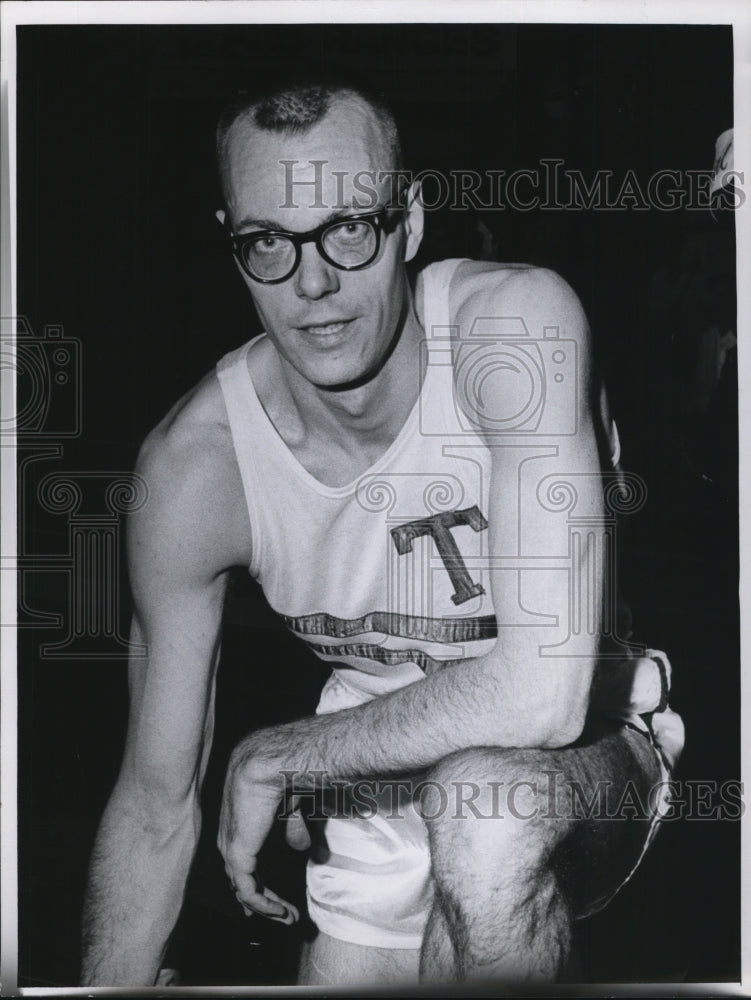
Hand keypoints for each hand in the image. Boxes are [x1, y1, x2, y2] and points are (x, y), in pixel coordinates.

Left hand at [218, 739, 299, 924]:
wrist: (272, 763)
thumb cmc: (283, 772)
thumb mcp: (291, 805)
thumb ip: (293, 826)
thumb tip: (300, 848)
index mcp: (238, 818)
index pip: (241, 855)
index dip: (257, 877)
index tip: (272, 897)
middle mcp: (228, 832)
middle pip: (240, 874)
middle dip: (261, 897)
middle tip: (282, 915)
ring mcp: (229, 845)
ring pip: (243, 886)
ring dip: (266, 906)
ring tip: (287, 918)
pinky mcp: (237, 855)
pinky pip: (248, 890)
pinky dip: (264, 905)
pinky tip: (280, 913)